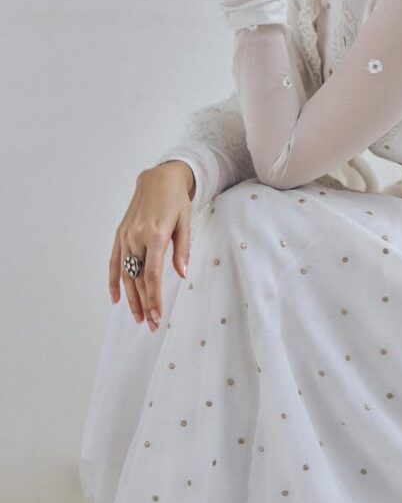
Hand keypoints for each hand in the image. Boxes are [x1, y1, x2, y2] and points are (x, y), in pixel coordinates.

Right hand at [108, 162, 191, 331]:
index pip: (153, 275)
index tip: (157, 315)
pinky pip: (114, 261)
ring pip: (126, 274)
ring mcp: (126, 236)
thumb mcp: (185, 222)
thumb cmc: (176, 200)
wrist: (159, 178)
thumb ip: (182, 250)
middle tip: (151, 324)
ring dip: (131, 298)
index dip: (154, 298)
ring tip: (137, 317)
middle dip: (144, 304)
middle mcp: (137, 237)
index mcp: (155, 235)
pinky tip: (116, 298)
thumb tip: (182, 274)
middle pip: (138, 278)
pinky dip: (114, 281)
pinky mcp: (120, 234)